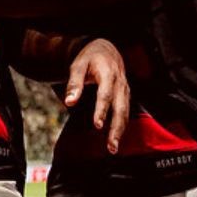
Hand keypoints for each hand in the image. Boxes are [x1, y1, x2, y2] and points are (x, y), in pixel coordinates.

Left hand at [64, 38, 129, 154]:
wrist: (106, 49)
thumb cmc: (89, 58)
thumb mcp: (78, 65)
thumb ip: (74, 84)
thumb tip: (69, 102)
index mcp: (108, 74)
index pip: (105, 95)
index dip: (101, 111)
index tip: (97, 125)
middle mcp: (120, 83)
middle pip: (120, 108)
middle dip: (116, 128)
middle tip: (110, 145)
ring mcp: (125, 89)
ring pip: (125, 112)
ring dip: (120, 131)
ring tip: (113, 148)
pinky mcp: (126, 95)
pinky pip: (126, 111)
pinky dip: (123, 125)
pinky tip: (116, 138)